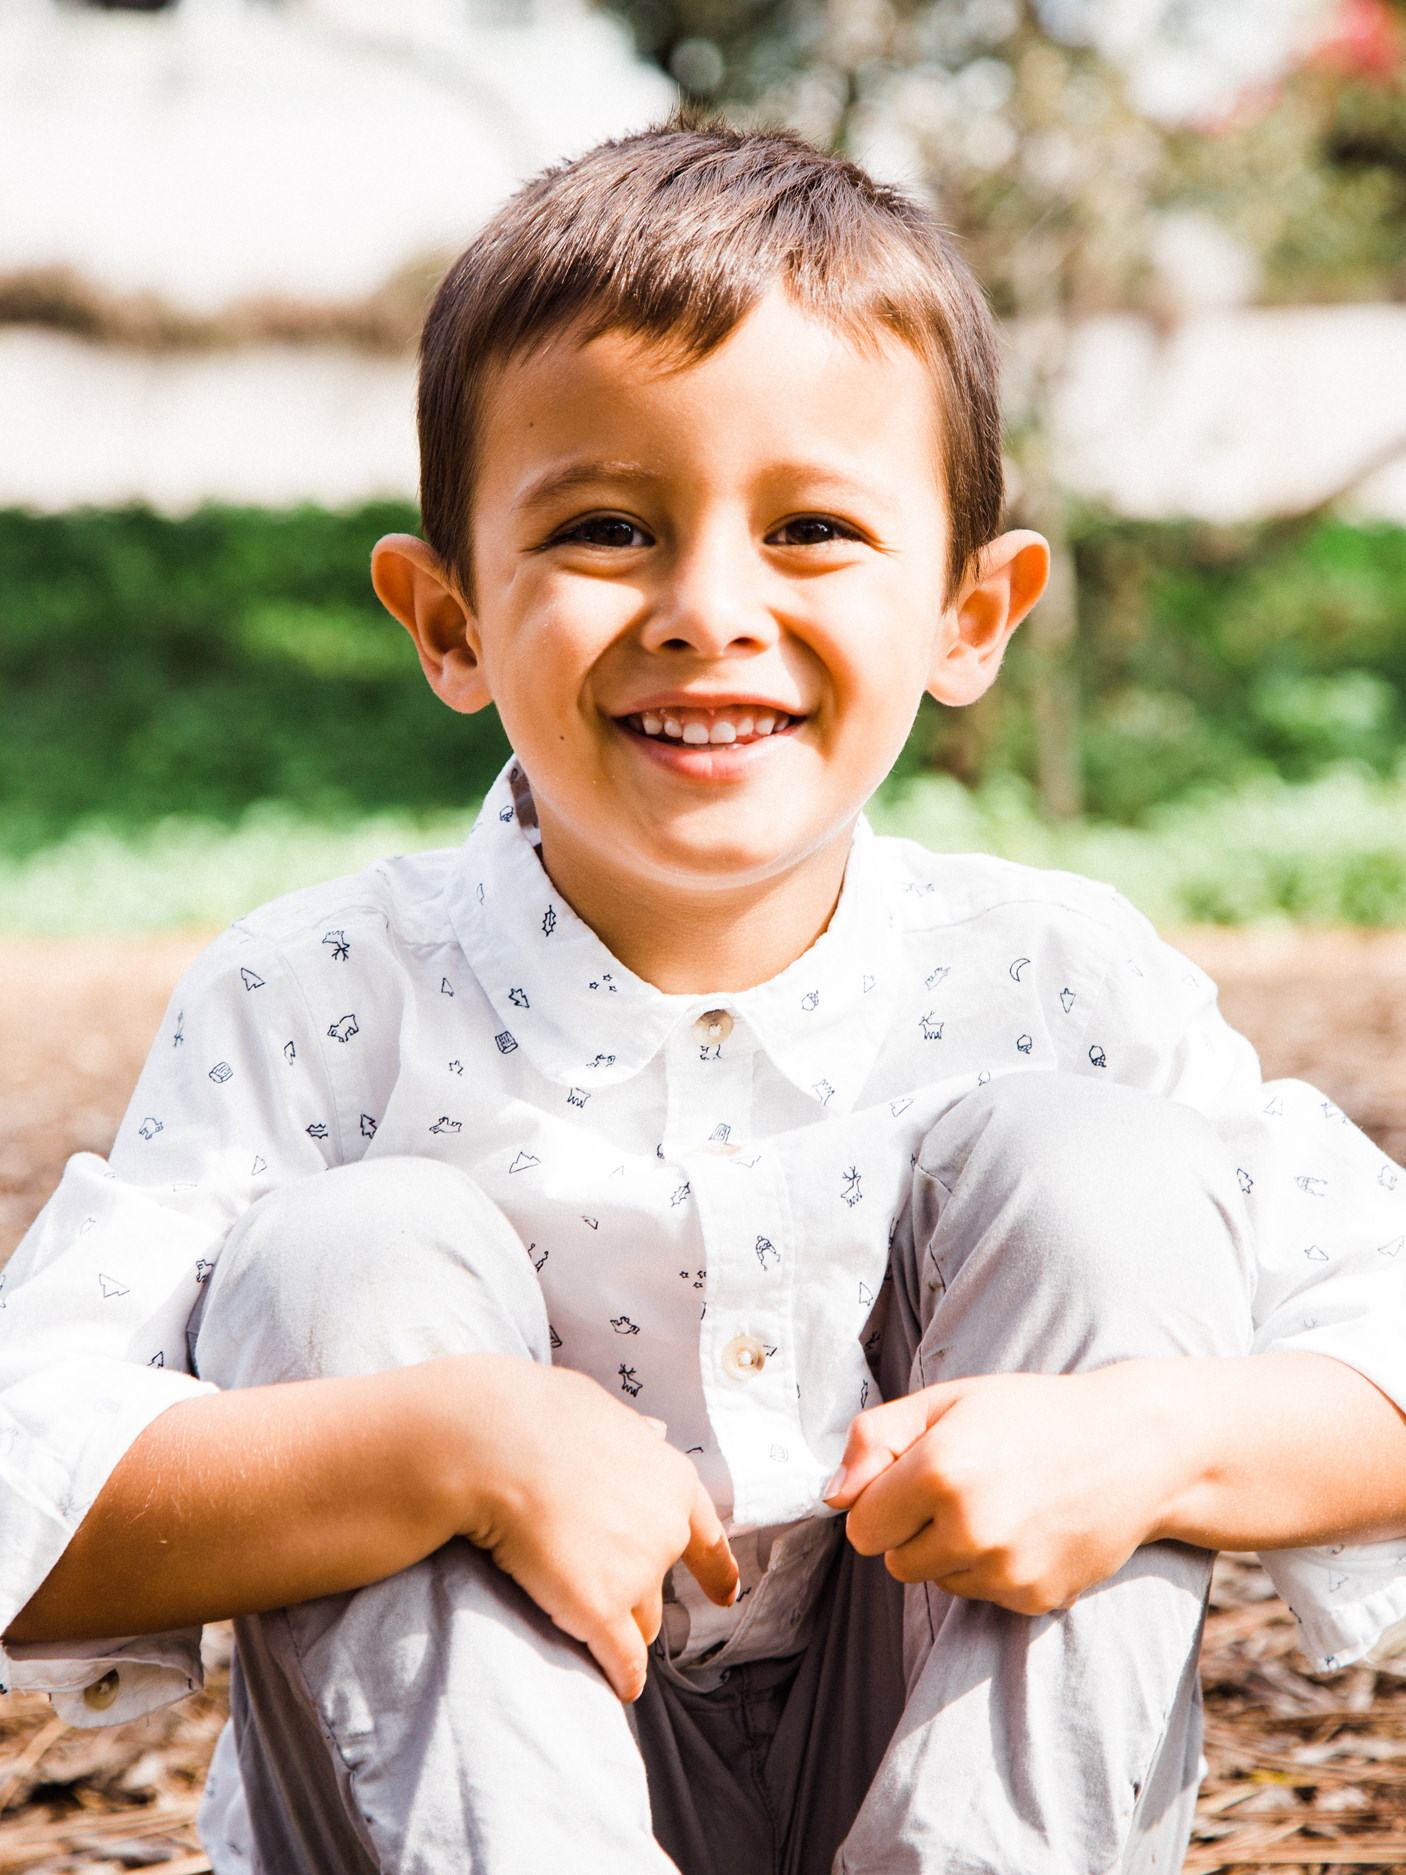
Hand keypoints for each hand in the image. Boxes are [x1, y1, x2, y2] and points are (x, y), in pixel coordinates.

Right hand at [454, 1359, 737, 1700]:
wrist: (497, 1444)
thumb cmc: (538, 1417)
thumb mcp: (601, 1411)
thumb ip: (633, 1432)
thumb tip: (654, 1430)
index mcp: (670, 1481)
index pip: (706, 1536)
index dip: (715, 1570)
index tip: (724, 1595)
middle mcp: (665, 1531)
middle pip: (661, 1586)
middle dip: (635, 1591)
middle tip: (596, 1584)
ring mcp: (637, 1575)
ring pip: (640, 1623)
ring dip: (618, 1626)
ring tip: (580, 1620)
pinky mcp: (601, 1611)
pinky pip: (622, 1661)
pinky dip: (620, 1676)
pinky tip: (615, 1687)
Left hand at [824, 1368, 1175, 1613]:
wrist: (1134, 1449)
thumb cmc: (1031, 1414)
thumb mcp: (947, 1400)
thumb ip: (875, 1439)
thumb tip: (832, 1497)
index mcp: (939, 1471)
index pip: (861, 1527)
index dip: (881, 1501)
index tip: (913, 1476)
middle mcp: (970, 1528)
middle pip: (894, 1562)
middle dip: (913, 1529)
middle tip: (962, 1486)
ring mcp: (1005, 1570)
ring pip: (937, 1581)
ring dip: (951, 1551)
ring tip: (999, 1503)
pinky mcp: (1034, 1598)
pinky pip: (981, 1595)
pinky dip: (992, 1569)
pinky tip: (1027, 1528)